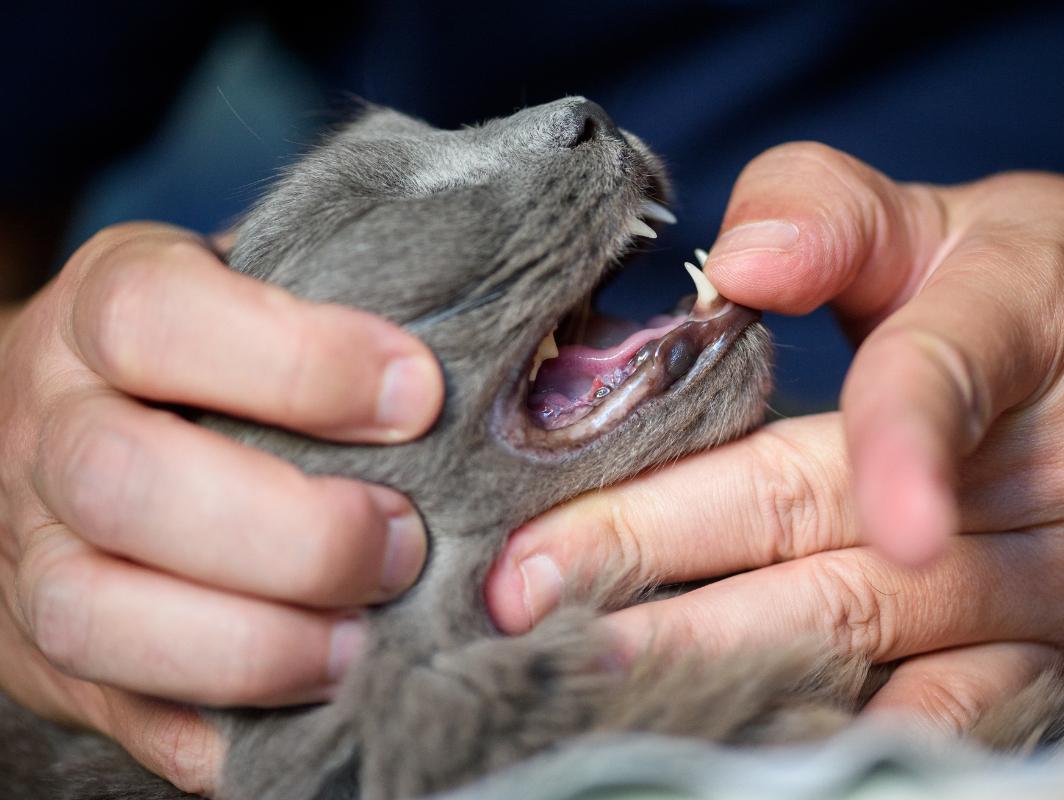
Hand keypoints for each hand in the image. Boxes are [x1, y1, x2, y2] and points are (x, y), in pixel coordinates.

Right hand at [0, 223, 442, 792]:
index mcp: (103, 311)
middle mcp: (48, 427)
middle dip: (290, 531)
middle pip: (122, 480)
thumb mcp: (272, 296)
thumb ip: (371, 343)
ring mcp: (30, 547)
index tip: (419, 396)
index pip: (155, 317)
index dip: (298, 363)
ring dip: (250, 644)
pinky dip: (220, 724)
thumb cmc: (220, 355)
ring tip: (361, 644)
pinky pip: (113, 709)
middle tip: (402, 542)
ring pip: (91, 612)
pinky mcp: (44, 652)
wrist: (80, 415)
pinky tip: (312, 707)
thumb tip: (529, 431)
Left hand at [486, 144, 1063, 733]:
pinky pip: (929, 717)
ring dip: (716, 661)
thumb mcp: (948, 215)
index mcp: (1030, 330)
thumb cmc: (1042, 289)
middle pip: (842, 534)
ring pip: (867, 646)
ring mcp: (1060, 593)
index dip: (892, 448)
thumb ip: (830, 215)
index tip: (851, 522)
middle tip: (528, 588)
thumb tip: (734, 267)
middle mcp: (1060, 480)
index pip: (939, 384)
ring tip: (582, 667)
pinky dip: (819, 728)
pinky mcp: (1051, 663)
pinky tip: (713, 727)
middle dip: (668, 561)